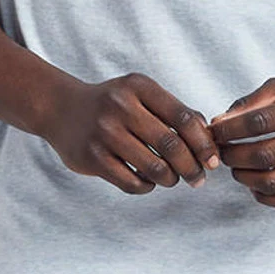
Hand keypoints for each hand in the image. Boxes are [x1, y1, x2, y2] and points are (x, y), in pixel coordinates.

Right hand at [42, 72, 221, 194]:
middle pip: (172, 145)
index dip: (203, 143)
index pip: (183, 117)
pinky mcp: (92, 158)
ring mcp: (105, 133)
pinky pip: (132, 182)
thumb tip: (210, 137)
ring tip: (174, 179)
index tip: (213, 160)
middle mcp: (121, 107)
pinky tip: (149, 181)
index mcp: (139, 87)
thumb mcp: (140, 94)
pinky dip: (147, 186)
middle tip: (198, 178)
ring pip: (154, 168)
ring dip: (171, 179)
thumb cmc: (113, 103)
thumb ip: (173, 110)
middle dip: (192, 167)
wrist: (61, 108)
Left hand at [208, 73, 274, 210]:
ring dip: (246, 179)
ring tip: (236, 169)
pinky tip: (255, 186)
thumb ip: (254, 101)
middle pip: (264, 155)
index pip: (258, 123)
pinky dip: (267, 198)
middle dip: (233, 156)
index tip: (214, 133)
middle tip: (221, 153)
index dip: (229, 130)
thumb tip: (219, 122)